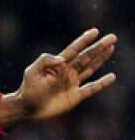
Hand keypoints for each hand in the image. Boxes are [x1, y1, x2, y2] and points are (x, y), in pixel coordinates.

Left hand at [0, 28, 117, 127]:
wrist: (27, 109)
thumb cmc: (28, 89)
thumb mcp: (31, 72)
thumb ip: (44, 61)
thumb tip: (62, 59)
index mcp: (57, 65)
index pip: (74, 49)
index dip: (84, 40)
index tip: (95, 31)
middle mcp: (67, 72)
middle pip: (86, 57)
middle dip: (99, 47)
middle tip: (112, 37)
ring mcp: (72, 83)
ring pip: (91, 68)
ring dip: (101, 59)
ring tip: (111, 48)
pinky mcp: (75, 96)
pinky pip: (92, 88)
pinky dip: (102, 83)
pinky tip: (112, 77)